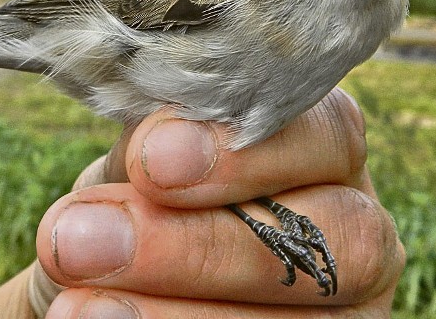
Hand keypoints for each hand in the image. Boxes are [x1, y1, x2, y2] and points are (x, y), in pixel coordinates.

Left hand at [33, 88, 404, 317]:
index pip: (328, 133)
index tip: (151, 161)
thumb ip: (158, 145)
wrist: (125, 266)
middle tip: (84, 241)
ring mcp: (348, 305)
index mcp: (327, 148)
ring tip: (77, 307)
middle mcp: (358, 224)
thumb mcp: (147, 158)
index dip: (246, 152)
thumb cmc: (146, 193)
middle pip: (330, 236)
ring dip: (175, 313)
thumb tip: (154, 149)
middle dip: (202, 245)